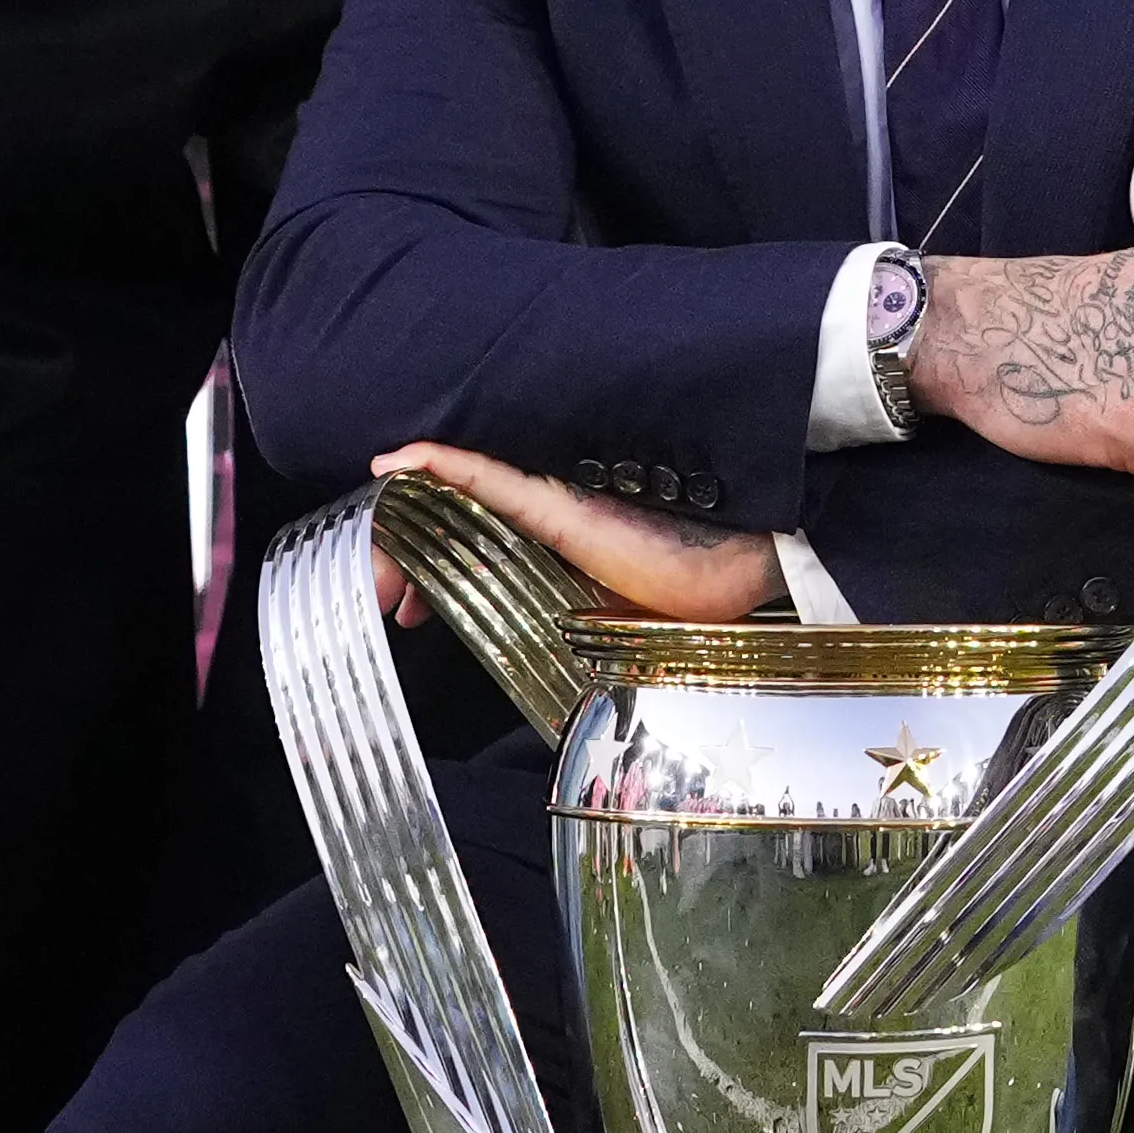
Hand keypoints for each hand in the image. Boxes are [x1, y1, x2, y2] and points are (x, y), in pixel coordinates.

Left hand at [372, 438, 773, 623]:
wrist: (754, 563)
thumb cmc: (699, 590)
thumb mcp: (621, 625)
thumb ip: (583, 630)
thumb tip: (552, 666)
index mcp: (554, 547)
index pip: (472, 544)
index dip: (426, 566)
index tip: (402, 606)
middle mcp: (546, 520)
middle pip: (455, 524)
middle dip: (405, 556)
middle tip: (383, 599)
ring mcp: (553, 508)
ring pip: (461, 502)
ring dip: (410, 529)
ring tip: (379, 566)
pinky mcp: (563, 506)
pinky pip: (490, 480)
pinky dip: (445, 468)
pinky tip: (400, 466)